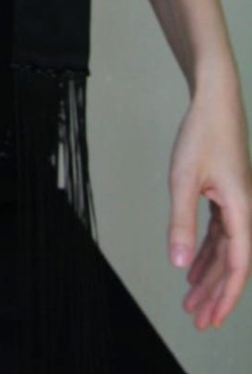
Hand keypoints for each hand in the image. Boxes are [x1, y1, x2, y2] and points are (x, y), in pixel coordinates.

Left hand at [167, 82, 251, 328]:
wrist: (214, 102)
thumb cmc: (201, 135)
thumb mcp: (183, 179)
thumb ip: (181, 222)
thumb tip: (178, 264)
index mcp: (242, 212)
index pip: (236, 267)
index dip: (223, 297)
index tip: (208, 320)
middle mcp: (245, 212)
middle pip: (232, 265)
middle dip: (215, 294)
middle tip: (197, 320)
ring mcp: (236, 204)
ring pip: (225, 251)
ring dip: (208, 275)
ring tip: (191, 299)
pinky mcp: (226, 196)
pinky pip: (219, 234)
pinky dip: (206, 252)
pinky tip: (192, 265)